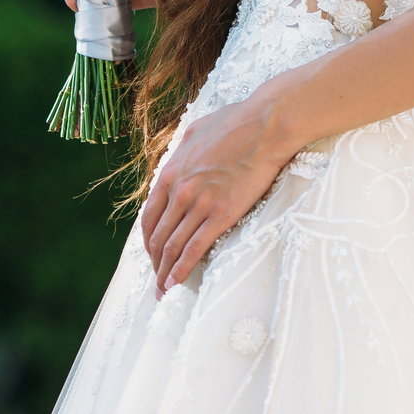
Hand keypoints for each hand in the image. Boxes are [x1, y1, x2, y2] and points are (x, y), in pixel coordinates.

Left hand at [139, 92, 293, 298]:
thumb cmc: (236, 123)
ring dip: (165, 272)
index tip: (152, 254)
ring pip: (173, 246)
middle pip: (159, 236)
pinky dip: (182, 270)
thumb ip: (181, 151)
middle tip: (156, 280)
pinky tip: (177, 283)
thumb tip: (177, 160)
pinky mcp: (221, 214)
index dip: (148, 240)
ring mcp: (199, 203)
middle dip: (155, 262)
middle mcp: (179, 191)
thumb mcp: (195, 131)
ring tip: (163, 290)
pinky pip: (194, 249)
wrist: (265, 126)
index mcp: (170, 173)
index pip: (150, 216)